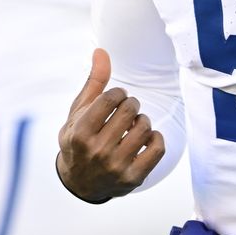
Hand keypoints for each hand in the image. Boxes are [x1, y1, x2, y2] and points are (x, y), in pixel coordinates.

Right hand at [56, 49, 164, 202]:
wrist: (81, 183)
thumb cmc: (79, 140)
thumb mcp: (78, 113)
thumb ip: (93, 83)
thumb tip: (101, 51)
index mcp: (80, 133)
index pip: (111, 98)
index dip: (118, 93)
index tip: (117, 98)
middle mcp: (97, 151)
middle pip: (129, 110)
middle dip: (132, 103)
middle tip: (128, 108)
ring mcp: (116, 167)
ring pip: (145, 128)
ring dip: (143, 120)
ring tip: (135, 123)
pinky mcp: (133, 178)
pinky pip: (158, 148)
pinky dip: (156, 138)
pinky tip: (146, 137)